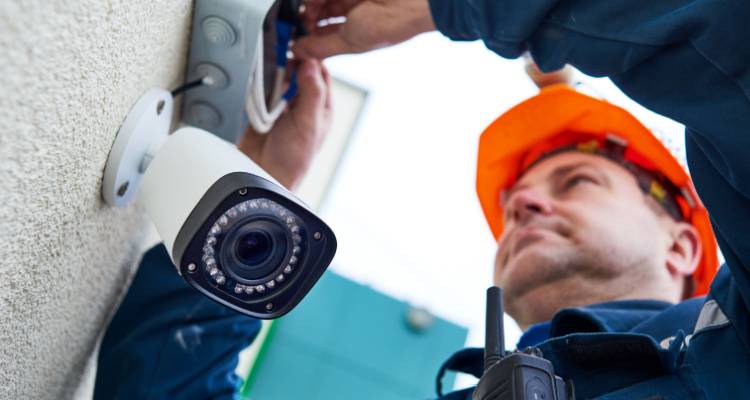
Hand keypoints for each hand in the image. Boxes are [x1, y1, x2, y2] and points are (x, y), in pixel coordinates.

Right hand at [238, 59, 331, 189]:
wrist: (263, 175)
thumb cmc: (292, 158)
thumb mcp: (308, 123)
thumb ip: (312, 93)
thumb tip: (312, 64)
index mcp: (321, 107)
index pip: (321, 72)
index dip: (312, 58)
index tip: (299, 48)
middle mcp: (304, 104)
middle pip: (299, 71)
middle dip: (290, 62)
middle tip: (281, 56)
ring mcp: (283, 105)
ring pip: (281, 77)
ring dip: (274, 72)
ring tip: (271, 70)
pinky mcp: (264, 108)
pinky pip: (263, 87)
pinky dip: (261, 82)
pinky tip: (259, 81)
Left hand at [292, 0, 435, 58]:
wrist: (408, 5)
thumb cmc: (388, 26)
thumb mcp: (348, 42)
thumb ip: (320, 47)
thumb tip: (299, 52)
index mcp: (351, 35)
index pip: (321, 35)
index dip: (306, 36)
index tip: (293, 35)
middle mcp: (351, 17)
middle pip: (319, 14)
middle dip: (308, 16)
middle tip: (303, 17)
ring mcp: (353, 1)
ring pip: (323, 0)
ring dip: (313, 3)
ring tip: (313, 5)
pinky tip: (317, 0)